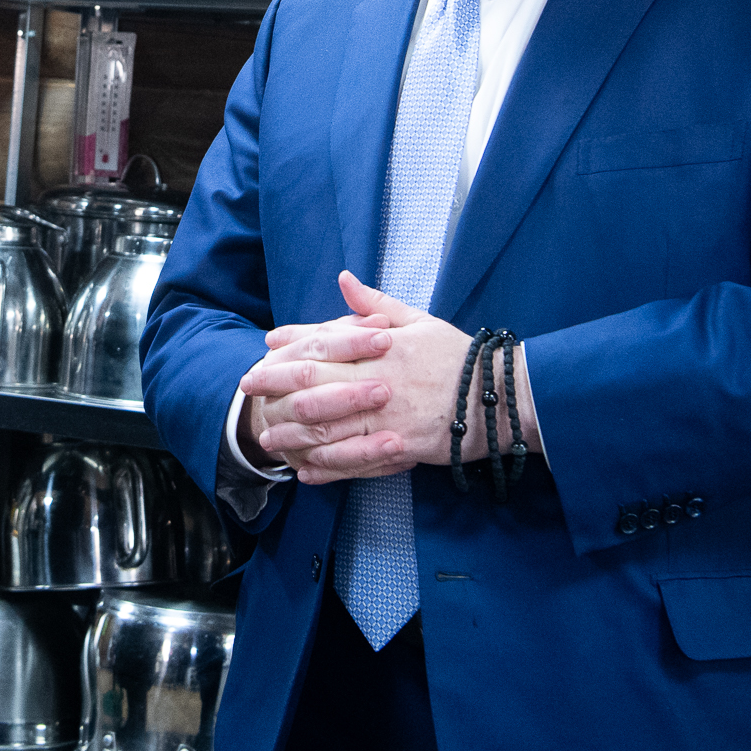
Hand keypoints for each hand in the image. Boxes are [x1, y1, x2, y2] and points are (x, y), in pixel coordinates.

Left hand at [246, 273, 540, 483]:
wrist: (501, 397)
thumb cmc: (460, 356)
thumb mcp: (420, 321)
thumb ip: (376, 304)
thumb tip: (345, 279)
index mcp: (383, 347)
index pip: (326, 344)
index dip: (291, 347)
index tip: (265, 348)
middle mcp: (380, 381)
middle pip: (317, 386)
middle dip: (278, 388)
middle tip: (249, 389)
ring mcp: (389, 417)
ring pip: (330, 428)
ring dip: (295, 434)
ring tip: (269, 439)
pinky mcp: (402, 447)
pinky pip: (357, 461)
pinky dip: (328, 467)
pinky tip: (306, 470)